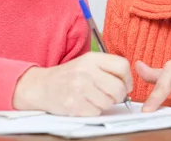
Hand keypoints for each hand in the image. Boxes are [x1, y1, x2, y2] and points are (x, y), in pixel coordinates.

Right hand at [13, 52, 132, 115]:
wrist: (41, 86)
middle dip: (119, 95)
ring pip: (108, 102)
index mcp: (92, 58)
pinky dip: (94, 111)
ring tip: (94, 98)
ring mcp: (79, 88)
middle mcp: (86, 71)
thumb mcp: (86, 63)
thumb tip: (128, 82)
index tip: (126, 85)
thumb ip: (107, 68)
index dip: (128, 79)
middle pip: (118, 88)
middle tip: (112, 96)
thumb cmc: (68, 76)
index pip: (122, 66)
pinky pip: (96, 112)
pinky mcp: (74, 105)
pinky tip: (85, 104)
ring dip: (105, 104)